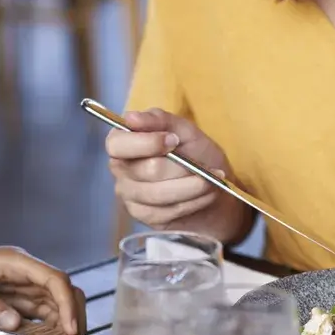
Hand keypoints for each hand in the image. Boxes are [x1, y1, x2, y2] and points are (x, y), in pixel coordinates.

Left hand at [0, 247, 83, 334]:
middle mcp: (23, 272)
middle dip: (73, 314)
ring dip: (66, 322)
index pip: (53, 279)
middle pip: (62, 290)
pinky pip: (43, 312)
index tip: (70, 329)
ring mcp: (22, 286)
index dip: (66, 303)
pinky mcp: (17, 300)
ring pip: (57, 302)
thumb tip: (15, 323)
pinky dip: (52, 326)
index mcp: (13, 261)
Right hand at [106, 108, 248, 235]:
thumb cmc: (197, 155)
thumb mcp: (185, 131)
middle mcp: (121, 170)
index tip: (174, 140)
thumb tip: (131, 118)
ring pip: (159, 194)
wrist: (216, 188)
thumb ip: (159, 121)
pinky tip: (205, 195)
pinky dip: (193, 202)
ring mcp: (130, 196)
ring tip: (210, 180)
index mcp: (124, 143)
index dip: (146, 143)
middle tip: (202, 165)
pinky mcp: (145, 216)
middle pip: (147, 170)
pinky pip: (167, 211)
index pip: (118, 144)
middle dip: (182, 168)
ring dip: (192, 186)